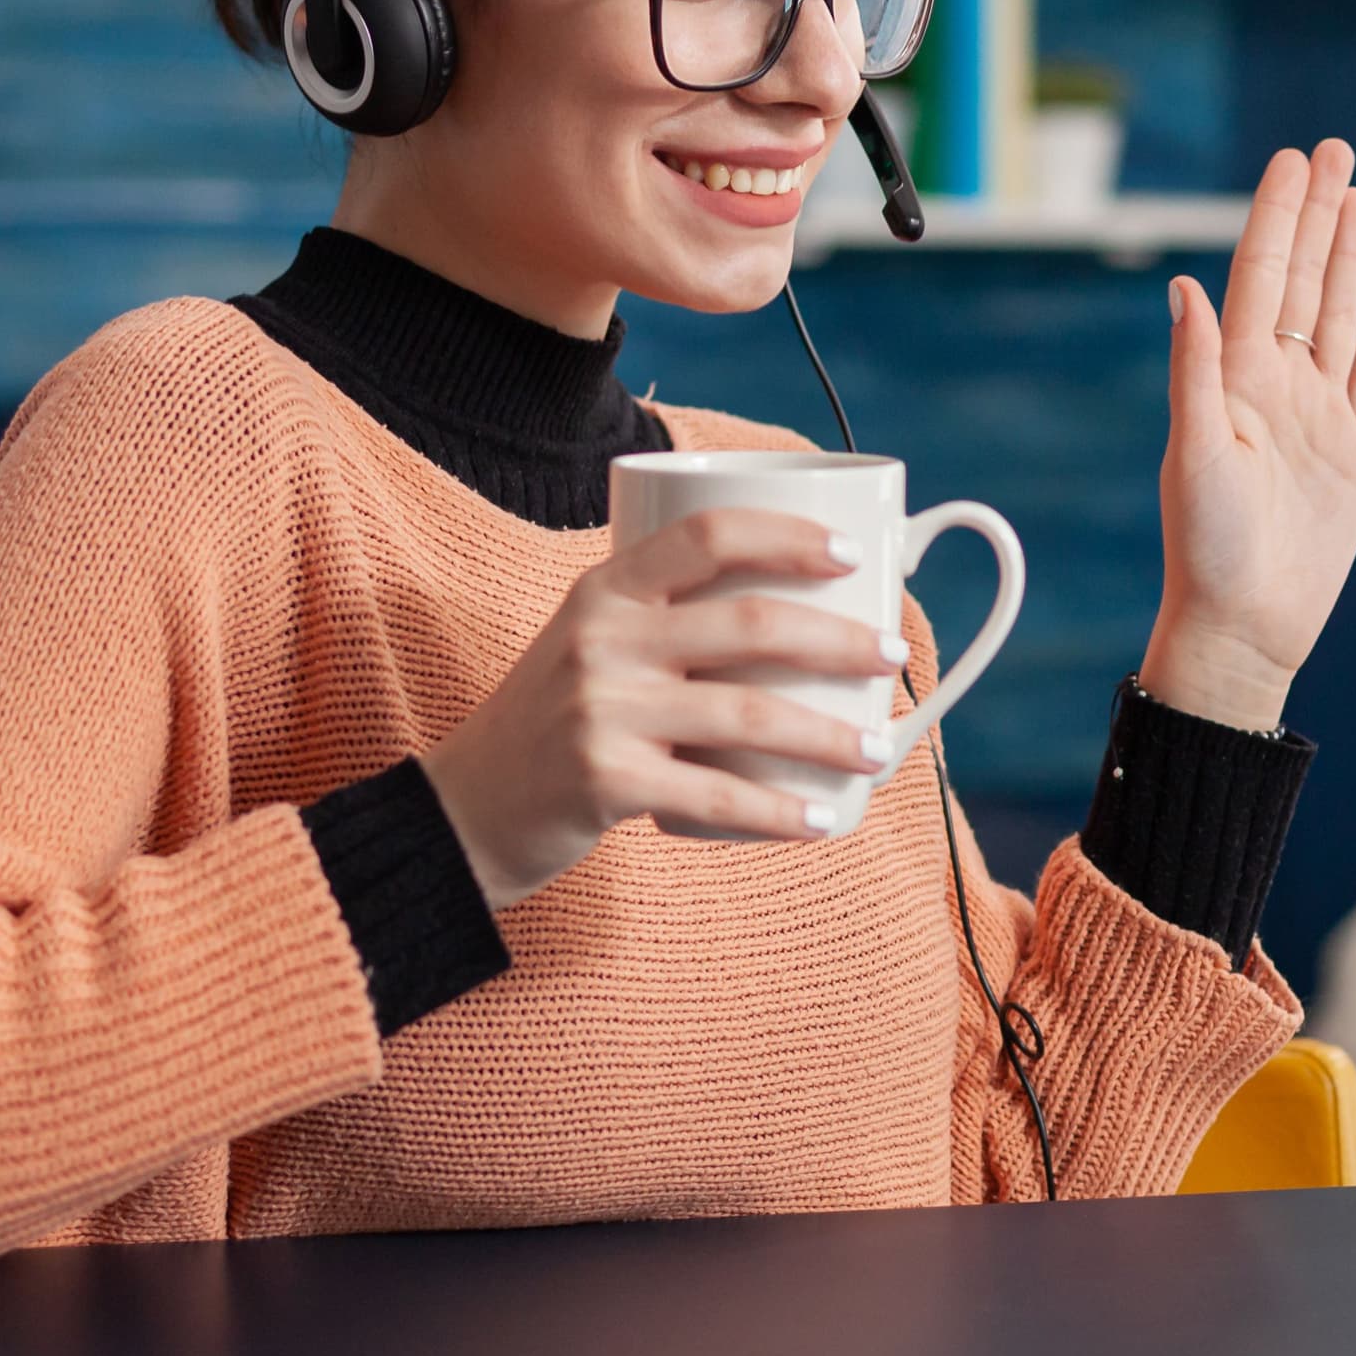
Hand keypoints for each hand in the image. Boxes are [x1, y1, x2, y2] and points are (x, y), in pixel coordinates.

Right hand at [420, 509, 908, 908]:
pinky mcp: (605, 780)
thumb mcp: (591, 645)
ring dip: (827, 734)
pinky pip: (717, 795)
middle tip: (892, 654)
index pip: (708, 535)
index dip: (789, 537)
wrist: (463, 810)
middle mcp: (603, 638)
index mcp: (604, 589)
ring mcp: (602, 709)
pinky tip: (822, 820)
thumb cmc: (554, 723)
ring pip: (748, 712)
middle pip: (747, 622)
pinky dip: (779, 812)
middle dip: (838, 637)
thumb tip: (799, 618)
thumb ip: (666, 622)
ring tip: (876, 750)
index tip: (853, 554)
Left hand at [1143, 141, 1355, 729]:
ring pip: (1339, 314)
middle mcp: (1276, 385)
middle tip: (1333, 150)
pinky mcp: (1354, 451)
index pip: (1262, 276)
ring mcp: (1318, 415)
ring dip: (1347, 255)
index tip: (1294, 160)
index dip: (1279, 216)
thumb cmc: (1204, 550)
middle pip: (1304, 279)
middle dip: (1318, 213)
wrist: (1245, 625)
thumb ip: (1195, 369)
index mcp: (1235, 377)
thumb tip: (1187, 288)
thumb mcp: (1195, 453)